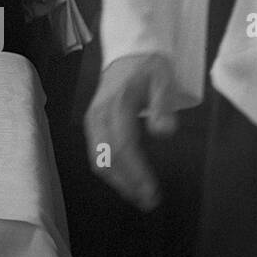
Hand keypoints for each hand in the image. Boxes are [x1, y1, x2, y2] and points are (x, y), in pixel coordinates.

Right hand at [84, 54, 179, 210]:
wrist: (127, 54)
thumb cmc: (148, 68)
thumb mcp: (163, 80)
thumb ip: (163, 106)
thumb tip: (164, 133)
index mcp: (116, 105)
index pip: (123, 146)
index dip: (136, 173)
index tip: (152, 192)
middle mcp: (98, 115)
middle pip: (107, 158)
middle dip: (127, 184)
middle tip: (149, 202)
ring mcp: (92, 120)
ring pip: (98, 159)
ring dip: (118, 182)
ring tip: (140, 197)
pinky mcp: (92, 125)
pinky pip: (96, 154)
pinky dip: (110, 172)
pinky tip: (127, 182)